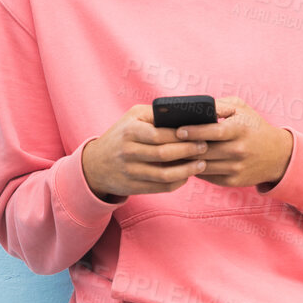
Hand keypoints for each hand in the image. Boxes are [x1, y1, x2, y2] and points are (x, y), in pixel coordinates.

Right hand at [81, 104, 209, 201]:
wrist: (96, 165)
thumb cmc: (122, 135)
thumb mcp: (132, 118)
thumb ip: (156, 114)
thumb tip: (186, 115)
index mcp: (130, 131)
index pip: (161, 134)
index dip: (183, 136)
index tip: (200, 133)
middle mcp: (128, 151)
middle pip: (165, 154)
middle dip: (189, 151)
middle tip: (205, 147)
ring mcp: (131, 171)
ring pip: (165, 174)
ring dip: (188, 170)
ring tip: (202, 163)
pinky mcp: (134, 187)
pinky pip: (162, 187)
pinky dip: (178, 182)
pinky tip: (188, 175)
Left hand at [176, 97, 293, 188]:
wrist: (277, 156)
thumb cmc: (253, 127)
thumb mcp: (241, 109)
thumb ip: (219, 105)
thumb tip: (193, 107)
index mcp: (240, 130)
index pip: (213, 132)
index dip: (194, 131)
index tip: (178, 130)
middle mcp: (238, 151)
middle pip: (204, 151)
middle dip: (184, 147)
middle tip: (165, 143)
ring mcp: (236, 168)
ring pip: (203, 165)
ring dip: (186, 160)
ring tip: (170, 153)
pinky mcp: (233, 182)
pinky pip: (208, 176)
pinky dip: (195, 169)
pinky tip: (185, 162)